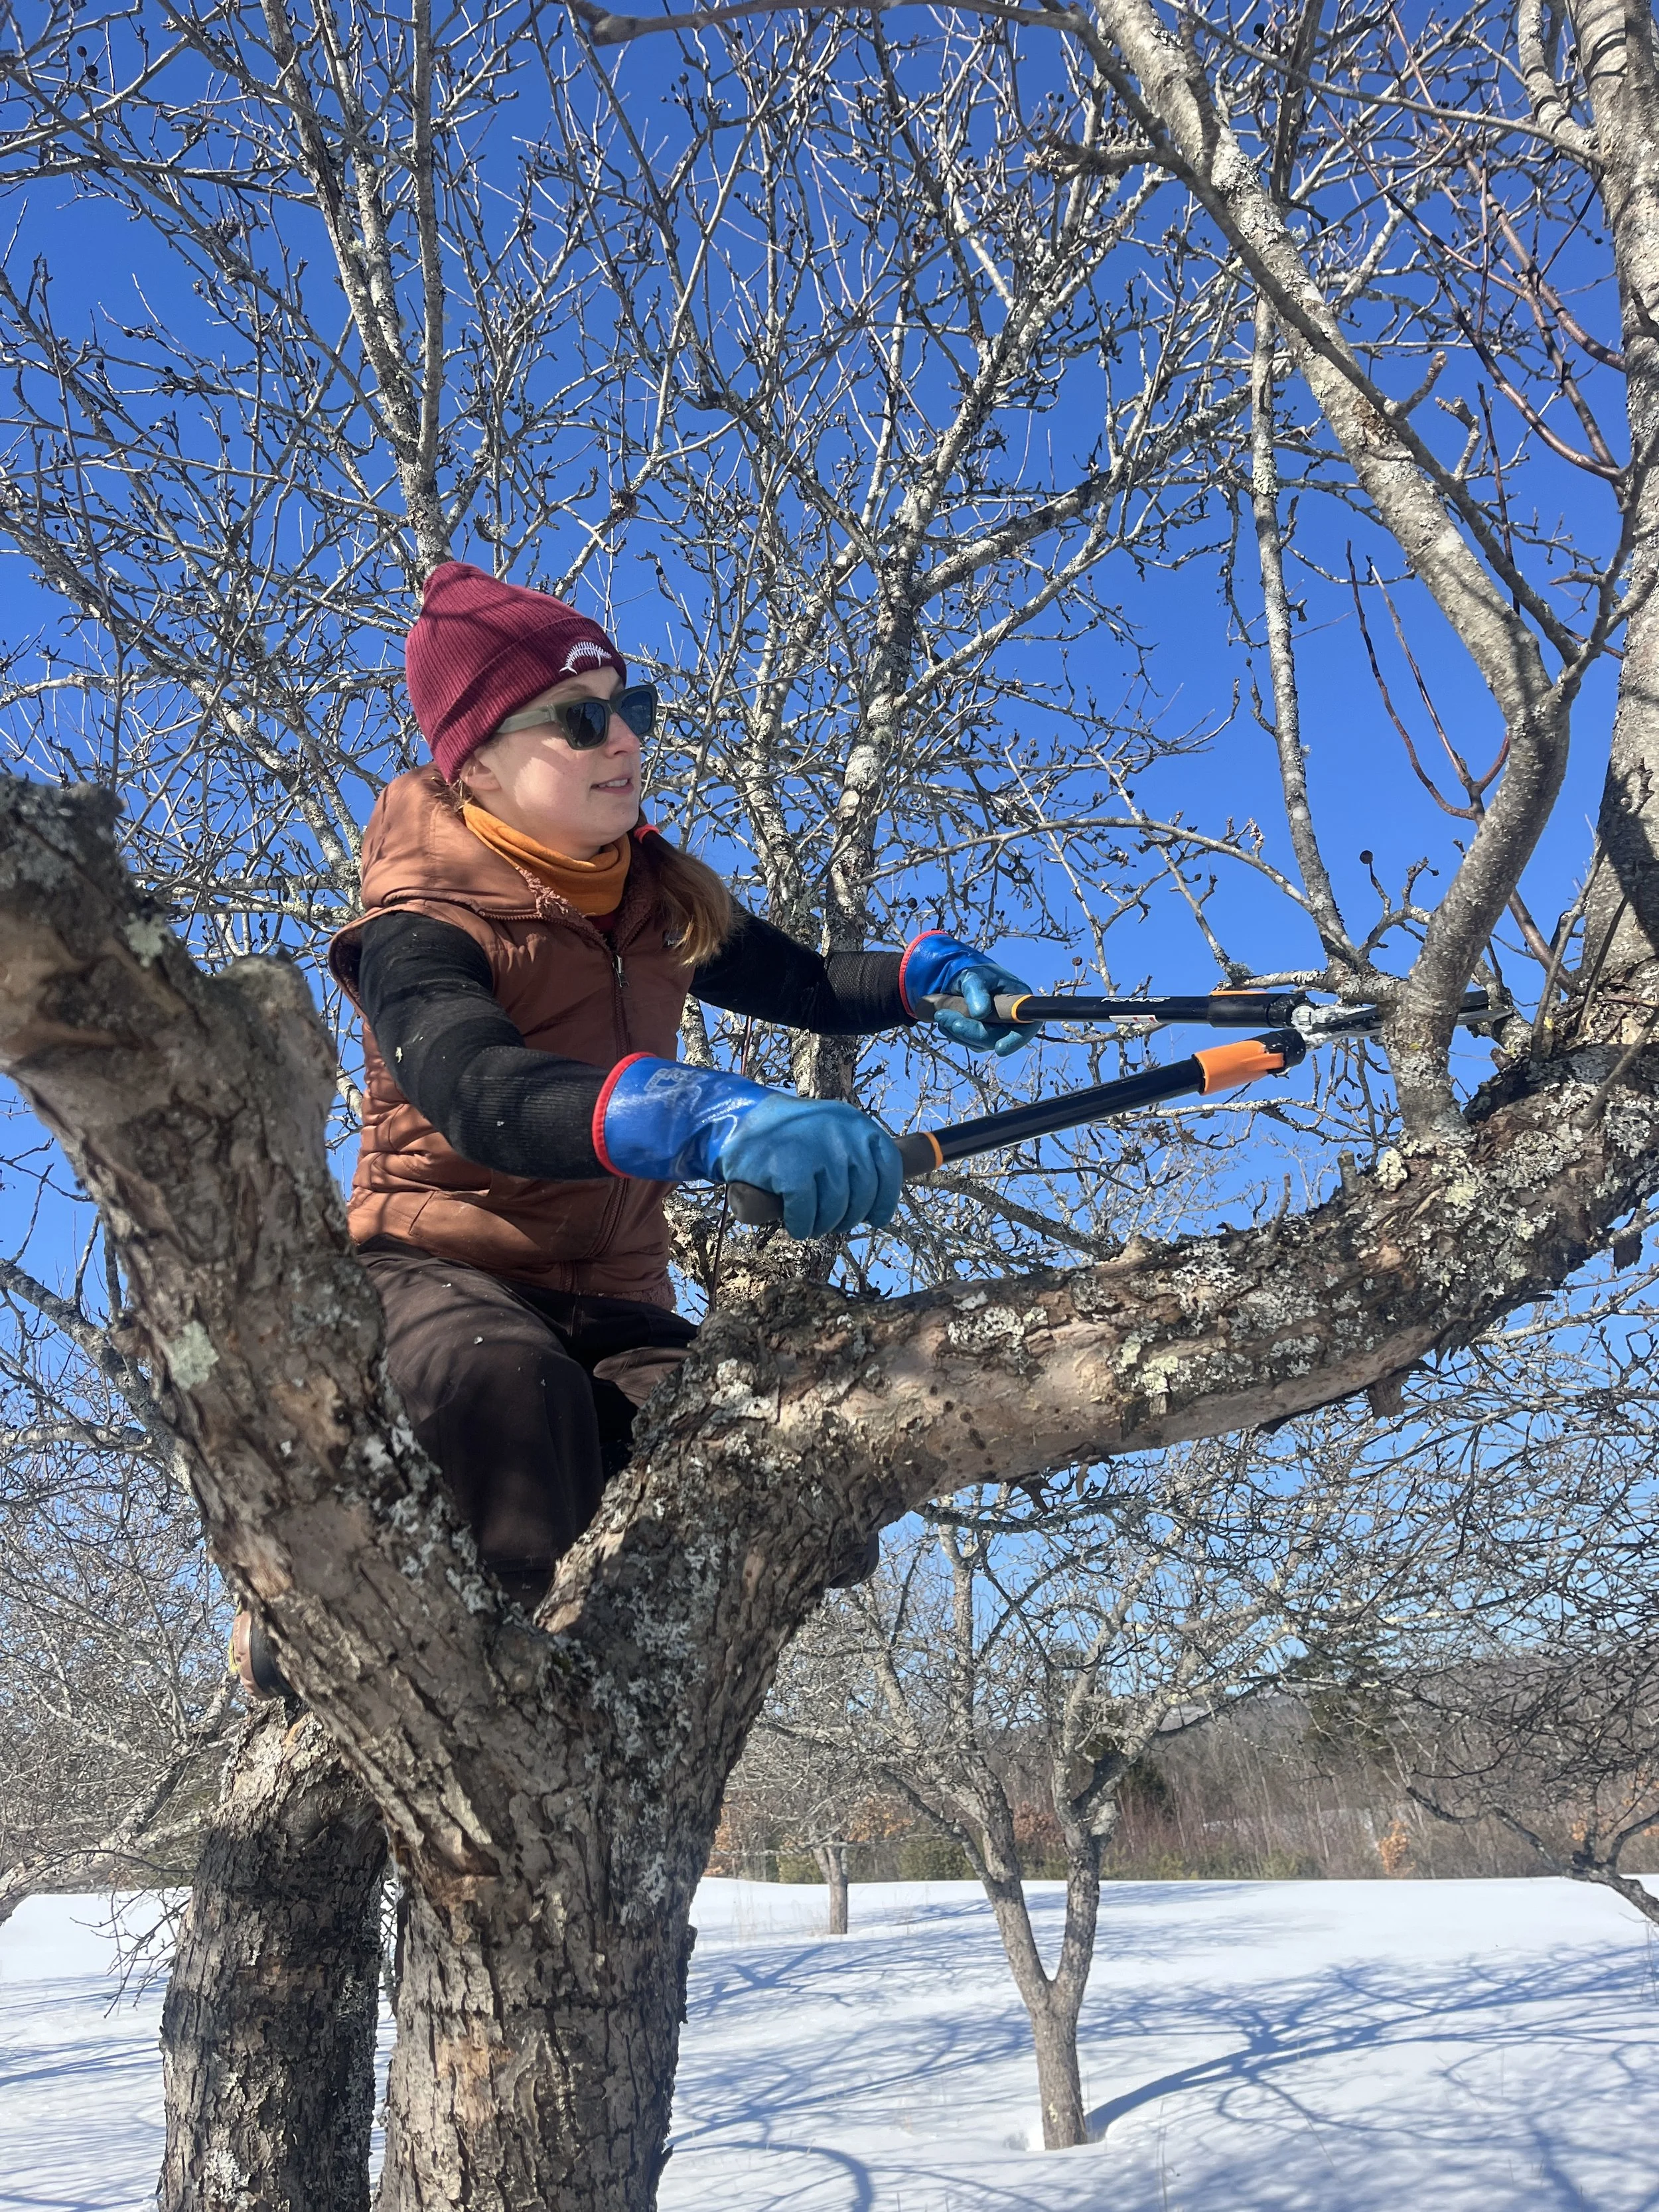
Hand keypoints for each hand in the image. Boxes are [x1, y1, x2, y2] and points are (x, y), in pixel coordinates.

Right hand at [597, 1058, 901, 1238]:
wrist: (738, 1124)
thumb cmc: (788, 1140)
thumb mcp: (830, 1136)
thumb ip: (855, 1160)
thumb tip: (880, 1206)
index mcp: (856, 1124)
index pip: (888, 1168)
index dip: (885, 1200)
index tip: (876, 1218)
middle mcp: (842, 1133)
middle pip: (862, 1195)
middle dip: (847, 1217)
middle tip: (830, 1222)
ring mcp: (816, 1150)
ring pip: (836, 1208)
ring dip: (822, 1224)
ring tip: (809, 1221)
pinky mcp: (790, 1169)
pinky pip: (807, 1214)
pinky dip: (801, 1224)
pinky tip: (793, 1222)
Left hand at [933, 961, 1039, 1058]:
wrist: (959, 977)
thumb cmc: (973, 973)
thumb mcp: (974, 977)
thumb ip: (977, 991)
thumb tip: (980, 1014)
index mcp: (1020, 1002)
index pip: (1027, 1026)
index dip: (1016, 1040)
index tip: (999, 1048)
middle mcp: (1012, 1019)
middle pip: (998, 1038)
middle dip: (973, 1032)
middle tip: (948, 1019)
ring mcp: (997, 1029)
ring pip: (981, 1043)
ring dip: (959, 1033)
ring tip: (941, 1015)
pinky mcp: (983, 1034)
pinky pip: (970, 1042)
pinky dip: (955, 1034)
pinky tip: (945, 1021)